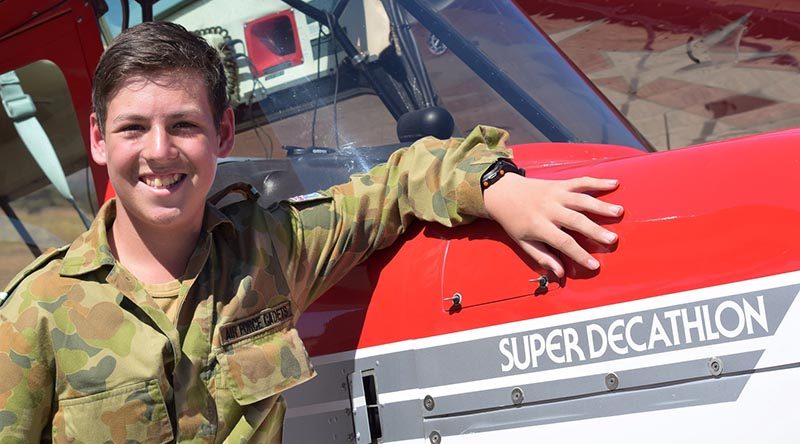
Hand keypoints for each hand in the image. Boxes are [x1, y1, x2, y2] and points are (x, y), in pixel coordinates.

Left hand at [483, 174, 621, 277]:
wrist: (502, 193)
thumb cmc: (514, 221)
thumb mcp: (523, 242)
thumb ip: (542, 257)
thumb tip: (560, 273)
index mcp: (538, 226)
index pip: (562, 243)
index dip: (579, 255)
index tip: (595, 265)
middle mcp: (548, 209)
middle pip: (575, 221)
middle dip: (595, 230)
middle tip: (613, 239)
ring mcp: (555, 194)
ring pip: (581, 199)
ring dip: (601, 206)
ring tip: (619, 212)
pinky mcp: (560, 183)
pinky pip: (580, 181)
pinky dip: (597, 181)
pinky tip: (614, 183)